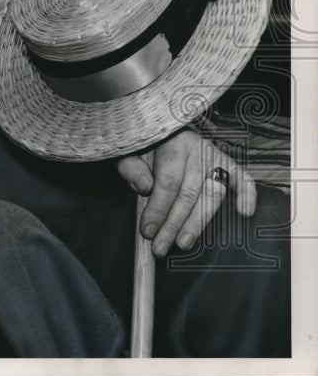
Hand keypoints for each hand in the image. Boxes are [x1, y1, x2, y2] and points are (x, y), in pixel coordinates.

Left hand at [116, 128, 255, 257]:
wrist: (162, 129)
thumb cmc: (146, 147)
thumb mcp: (129, 152)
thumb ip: (131, 168)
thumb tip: (145, 188)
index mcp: (171, 143)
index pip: (168, 182)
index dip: (158, 209)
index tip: (147, 231)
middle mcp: (197, 149)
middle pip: (190, 193)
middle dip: (174, 224)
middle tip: (161, 247)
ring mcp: (215, 157)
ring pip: (212, 194)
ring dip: (198, 223)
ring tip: (183, 243)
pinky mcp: (228, 164)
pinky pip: (243, 179)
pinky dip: (247, 195)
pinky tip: (244, 213)